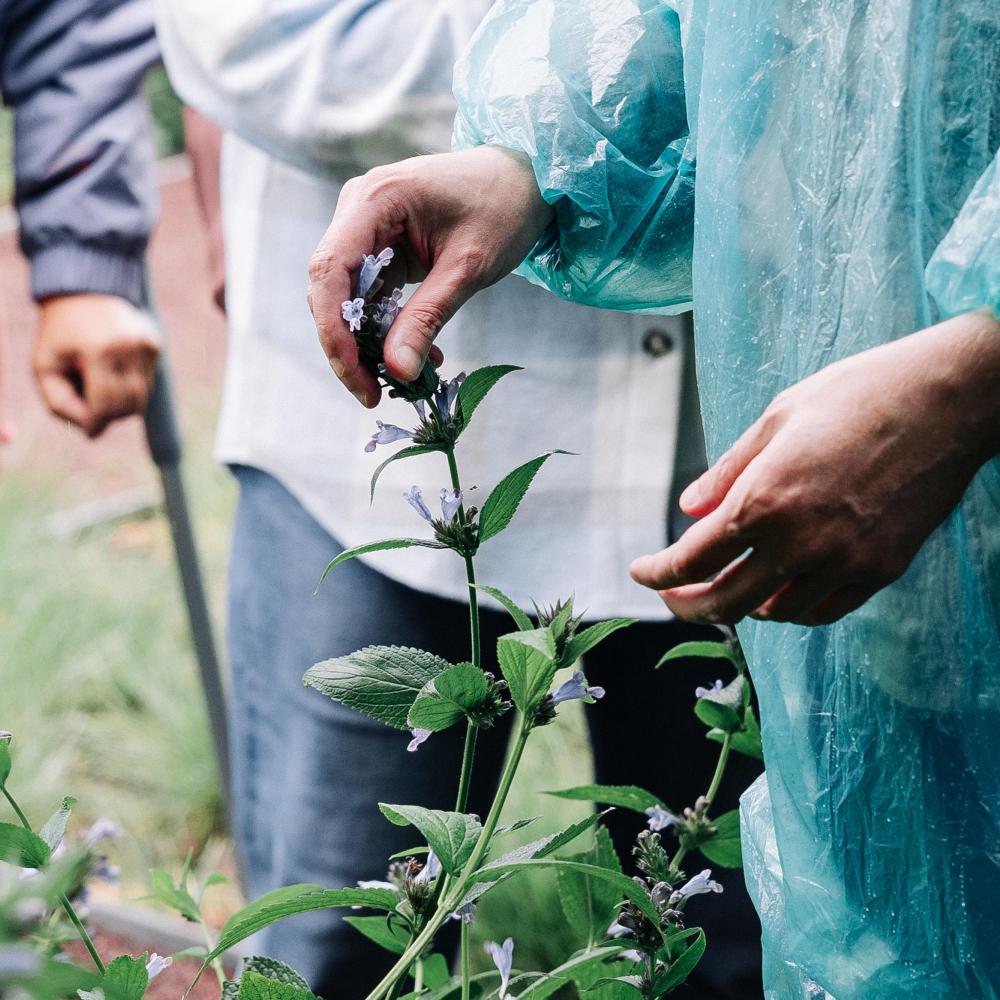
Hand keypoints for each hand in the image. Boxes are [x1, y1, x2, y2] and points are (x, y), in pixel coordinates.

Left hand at [33, 294, 159, 437]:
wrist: (84, 290)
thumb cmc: (59, 332)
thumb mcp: (44, 365)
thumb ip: (59, 403)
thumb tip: (91, 430)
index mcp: (100, 349)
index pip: (105, 403)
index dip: (96, 423)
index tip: (89, 433)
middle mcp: (130, 346)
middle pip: (127, 404)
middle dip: (109, 416)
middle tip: (91, 411)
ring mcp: (147, 345)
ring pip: (140, 398)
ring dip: (120, 405)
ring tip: (98, 388)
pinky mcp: (155, 346)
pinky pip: (146, 383)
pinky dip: (129, 389)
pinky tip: (112, 374)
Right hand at [307, 146, 553, 405]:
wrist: (525, 177)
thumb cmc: (503, 209)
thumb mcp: (468, 269)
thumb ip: (428, 318)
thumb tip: (398, 371)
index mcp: (374, 200)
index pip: (330, 272)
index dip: (334, 331)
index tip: (355, 376)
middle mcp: (358, 209)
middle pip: (330, 289)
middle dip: (347, 346)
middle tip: (372, 393)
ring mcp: (366, 226)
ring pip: (346, 298)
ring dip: (368, 342)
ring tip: (404, 379)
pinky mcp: (380, 244)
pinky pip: (369, 295)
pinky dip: (387, 328)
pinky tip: (418, 355)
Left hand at [630, 309, 999, 625]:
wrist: (949, 398)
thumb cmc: (856, 394)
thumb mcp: (776, 419)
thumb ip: (727, 473)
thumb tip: (689, 509)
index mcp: (763, 501)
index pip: (690, 561)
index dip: (655, 574)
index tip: (640, 572)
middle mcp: (799, 543)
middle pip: (726, 603)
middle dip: (687, 605)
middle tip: (673, 596)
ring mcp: (843, 563)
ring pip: (775, 613)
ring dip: (742, 605)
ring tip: (730, 584)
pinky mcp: (880, 570)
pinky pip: (823, 611)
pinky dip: (792, 609)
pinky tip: (780, 592)